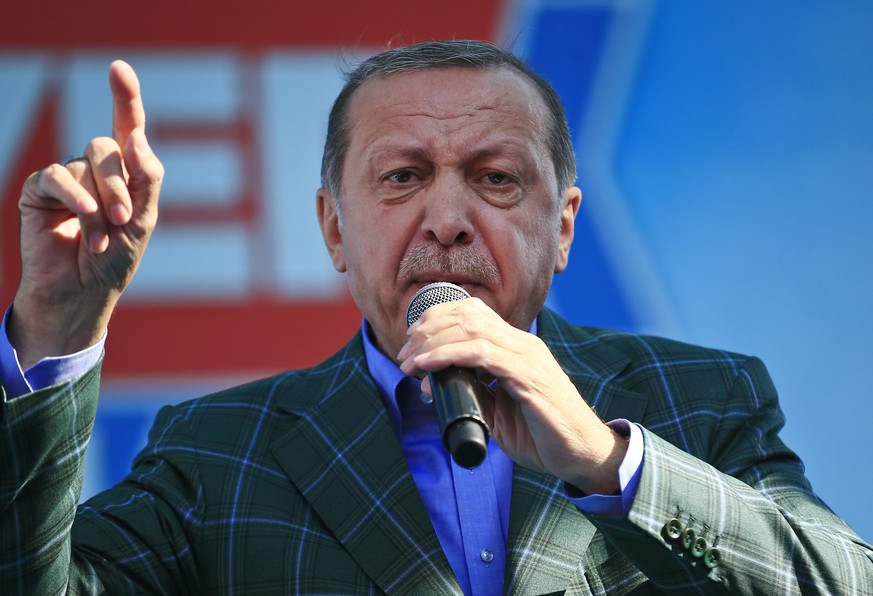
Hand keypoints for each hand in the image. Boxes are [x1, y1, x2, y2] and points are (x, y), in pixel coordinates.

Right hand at [9, 60, 162, 368]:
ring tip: (104, 233)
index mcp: (126, 173)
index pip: (128, 127)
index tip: (118, 68)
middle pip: (108, 145)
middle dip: (121, 183)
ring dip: (103, 199)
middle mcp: (96, 169)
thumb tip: (137, 136)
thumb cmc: (115, 259)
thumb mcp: (143, 222)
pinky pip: (57, 175)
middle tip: (124, 219)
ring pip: (86, 161)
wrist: (82, 293)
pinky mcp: (40, 190)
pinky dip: (75, 196)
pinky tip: (87, 220)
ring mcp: (68, 177)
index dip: (125, 97)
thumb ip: (146, 179)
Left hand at [398, 298, 627, 494]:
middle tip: (404, 355)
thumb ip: (475, 391)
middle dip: (427, 329)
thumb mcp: (499, 409)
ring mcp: (527, 357)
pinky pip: (482, 354)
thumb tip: (437, 384)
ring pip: (471, 329)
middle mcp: (522, 343)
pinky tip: (427, 366)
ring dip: (432, 342)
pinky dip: (448, 355)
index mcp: (516, 346)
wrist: (581, 455)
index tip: (411, 342)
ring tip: (409, 362)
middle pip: (467, 314)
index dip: (436, 319)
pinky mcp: (529, 377)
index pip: (472, 312)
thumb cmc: (542, 433)